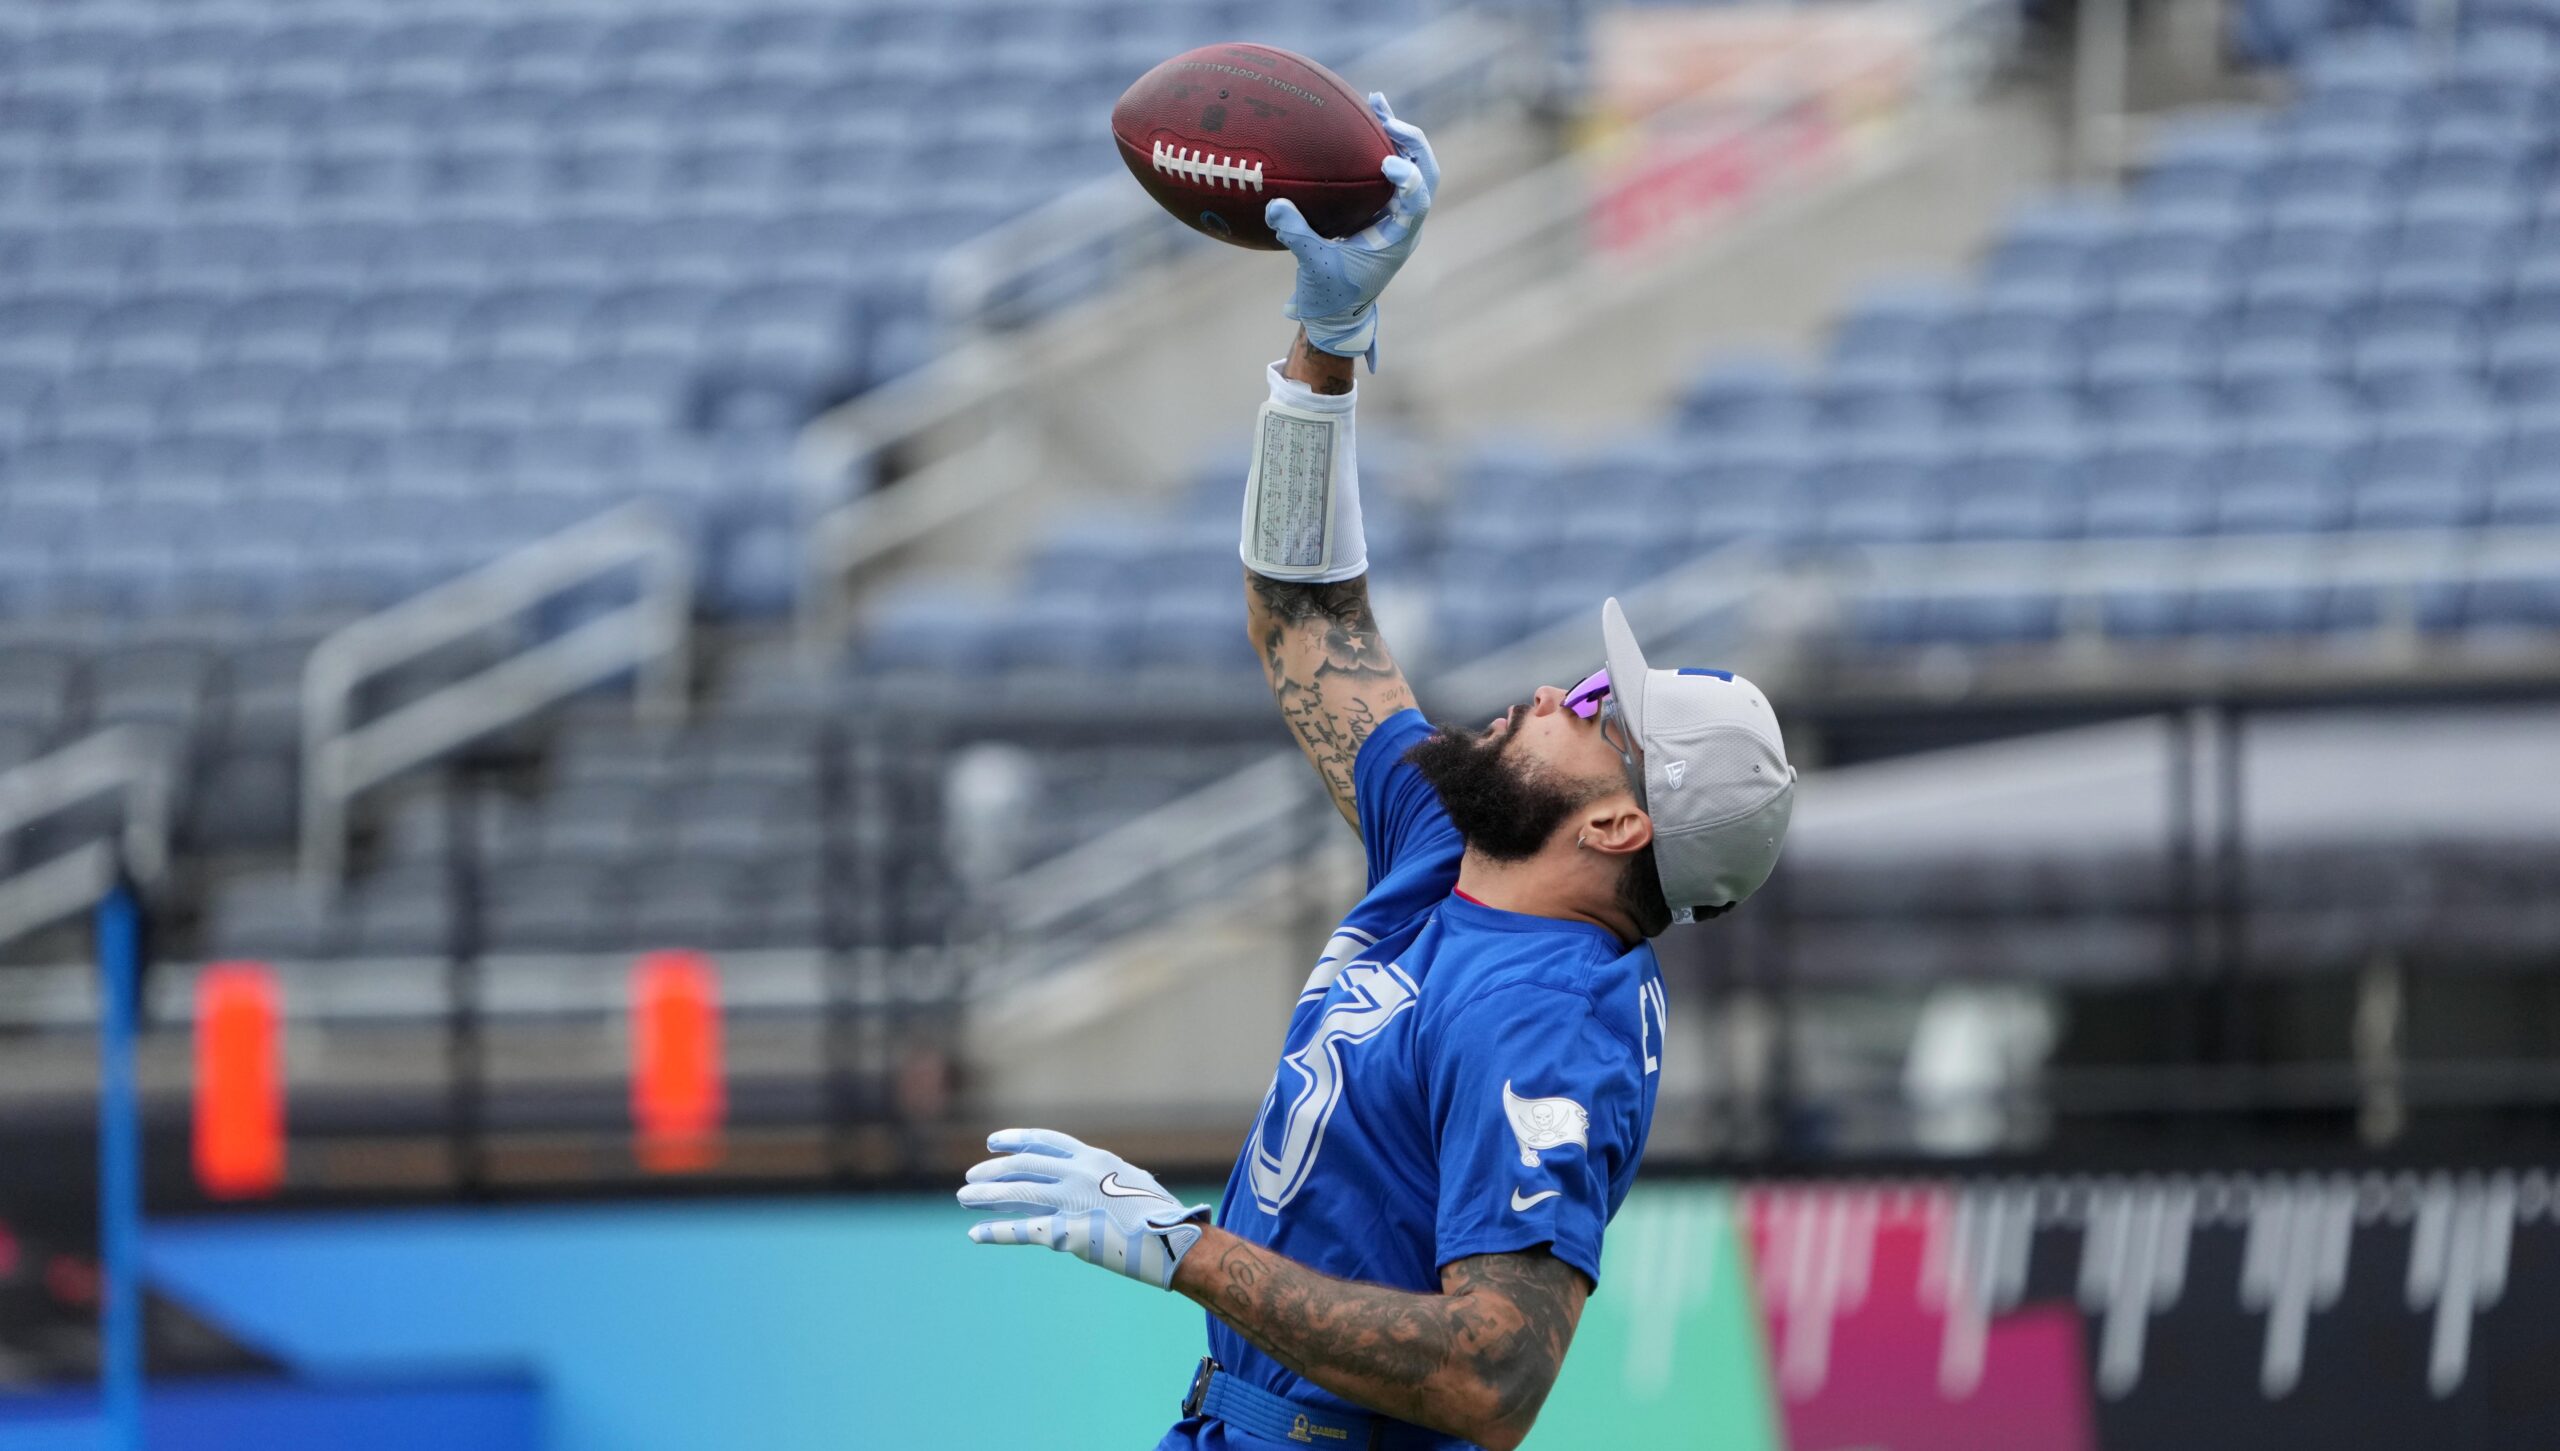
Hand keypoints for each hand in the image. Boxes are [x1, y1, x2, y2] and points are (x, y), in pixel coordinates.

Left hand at [958, 1128, 1210, 1289]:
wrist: (1176, 1239)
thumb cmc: (1164, 1215)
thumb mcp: (1136, 1184)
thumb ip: (1114, 1180)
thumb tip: (1114, 1181)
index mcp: (1096, 1159)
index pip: (1047, 1141)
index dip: (1017, 1140)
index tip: (994, 1143)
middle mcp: (1079, 1173)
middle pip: (1024, 1165)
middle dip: (994, 1170)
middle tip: (971, 1176)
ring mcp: (1072, 1201)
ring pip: (1017, 1192)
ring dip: (986, 1195)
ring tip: (963, 1197)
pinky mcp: (1068, 1232)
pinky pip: (1024, 1230)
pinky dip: (996, 1231)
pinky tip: (976, 1233)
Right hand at [1268, 93, 1438, 370]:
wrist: (1335, 312)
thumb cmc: (1329, 295)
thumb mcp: (1312, 267)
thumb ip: (1297, 236)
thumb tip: (1276, 205)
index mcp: (1397, 240)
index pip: (1416, 203)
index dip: (1410, 179)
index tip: (1389, 163)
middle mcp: (1403, 222)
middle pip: (1426, 174)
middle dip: (1410, 144)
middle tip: (1385, 119)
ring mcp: (1394, 213)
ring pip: (1412, 166)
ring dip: (1397, 136)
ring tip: (1376, 102)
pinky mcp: (1379, 207)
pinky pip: (1388, 170)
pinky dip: (1379, 144)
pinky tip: (1364, 117)